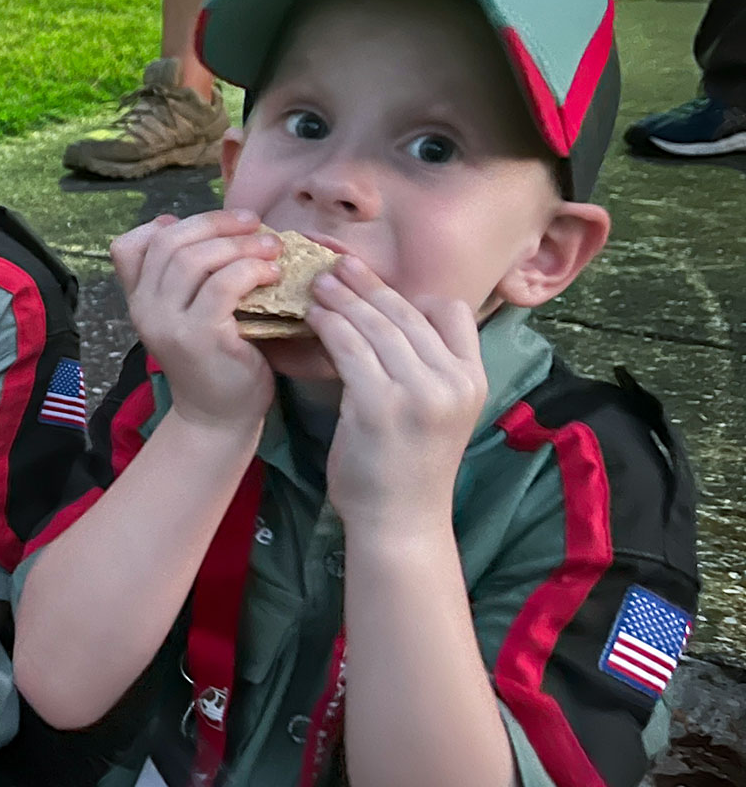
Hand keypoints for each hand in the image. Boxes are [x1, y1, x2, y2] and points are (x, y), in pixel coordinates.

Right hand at [110, 209, 280, 429]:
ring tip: (271, 247)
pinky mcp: (198, 337)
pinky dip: (250, 270)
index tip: (219, 226)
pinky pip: (222, 285)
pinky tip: (272, 273)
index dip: (175, 224)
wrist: (218, 417)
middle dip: (217, 223)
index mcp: (137, 299)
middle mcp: (143, 309)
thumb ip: (177, 275)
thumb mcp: (183, 312)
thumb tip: (169, 221)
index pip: (135, 244)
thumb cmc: (212, 360)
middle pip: (169, 242)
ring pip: (195, 259)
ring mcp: (167, 323)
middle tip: (256, 223)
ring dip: (239, 244)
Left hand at [306, 257, 486, 530]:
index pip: (451, 311)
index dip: (409, 293)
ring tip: (317, 283)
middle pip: (407, 313)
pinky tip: (312, 316)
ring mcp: (420, 392)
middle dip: (367, 285)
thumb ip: (425, 368)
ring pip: (376, 325)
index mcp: (474, 378)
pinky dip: (329, 326)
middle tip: (335, 265)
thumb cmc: (407, 467)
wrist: (400, 522)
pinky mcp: (380, 406)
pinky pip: (350, 349)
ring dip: (343, 299)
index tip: (374, 281)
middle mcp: (453, 380)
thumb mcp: (435, 411)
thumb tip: (385, 319)